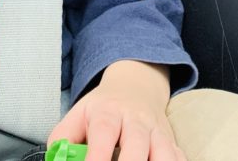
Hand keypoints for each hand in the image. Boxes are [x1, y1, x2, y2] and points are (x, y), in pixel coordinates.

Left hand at [49, 61, 185, 160]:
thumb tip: (58, 160)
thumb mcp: (78, 115)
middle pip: (137, 144)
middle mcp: (136, 120)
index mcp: (108, 112)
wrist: (136, 85)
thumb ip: (62, 139)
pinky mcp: (172, 142)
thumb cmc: (103, 108)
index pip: (104, 132)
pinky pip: (180, 157)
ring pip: (165, 152)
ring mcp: (157, 131)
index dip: (97, 157)